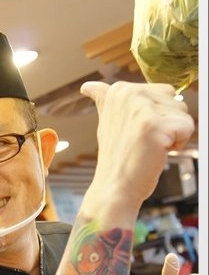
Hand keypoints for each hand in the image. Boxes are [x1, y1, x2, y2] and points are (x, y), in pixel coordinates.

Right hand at [80, 81, 194, 212]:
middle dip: (167, 122)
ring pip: (182, 113)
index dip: (156, 116)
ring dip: (172, 134)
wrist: (114, 188)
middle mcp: (129, 94)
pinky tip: (157, 153)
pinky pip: (187, 128)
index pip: (162, 92)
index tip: (136, 132)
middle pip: (174, 100)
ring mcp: (142, 109)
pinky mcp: (155, 126)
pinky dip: (178, 145)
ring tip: (149, 147)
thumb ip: (104, 100)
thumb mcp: (106, 123)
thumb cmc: (116, 159)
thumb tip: (87, 86)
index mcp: (119, 90)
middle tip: (144, 141)